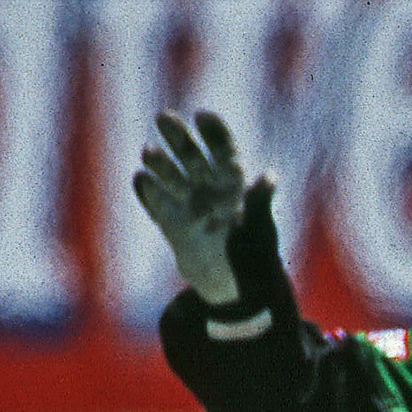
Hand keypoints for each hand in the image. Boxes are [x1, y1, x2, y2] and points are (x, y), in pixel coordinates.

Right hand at [135, 110, 265, 309]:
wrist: (235, 295)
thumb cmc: (256, 261)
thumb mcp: (262, 232)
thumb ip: (260, 204)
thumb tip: (270, 176)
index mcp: (234, 186)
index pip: (223, 150)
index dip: (214, 132)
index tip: (202, 116)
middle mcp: (209, 189)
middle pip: (192, 155)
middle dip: (179, 136)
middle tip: (164, 117)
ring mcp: (188, 204)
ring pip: (171, 175)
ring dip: (160, 162)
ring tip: (150, 152)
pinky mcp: (170, 223)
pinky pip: (156, 202)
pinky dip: (148, 192)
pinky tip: (142, 181)